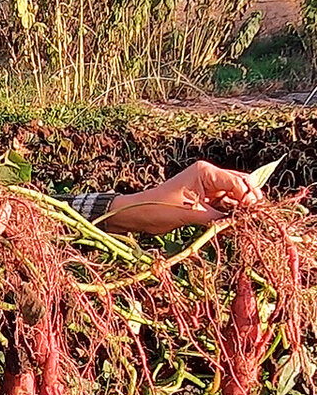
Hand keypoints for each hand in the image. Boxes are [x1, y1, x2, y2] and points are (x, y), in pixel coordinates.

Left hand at [103, 160, 263, 234]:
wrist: (138, 214)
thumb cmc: (157, 209)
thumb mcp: (189, 214)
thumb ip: (217, 217)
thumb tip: (241, 222)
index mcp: (205, 172)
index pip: (238, 182)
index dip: (248, 197)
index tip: (253, 213)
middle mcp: (209, 176)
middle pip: (242, 184)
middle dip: (250, 200)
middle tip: (255, 218)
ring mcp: (209, 187)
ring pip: (236, 195)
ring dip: (242, 207)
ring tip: (248, 222)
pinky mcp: (206, 199)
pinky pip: (227, 204)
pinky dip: (233, 212)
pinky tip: (237, 222)